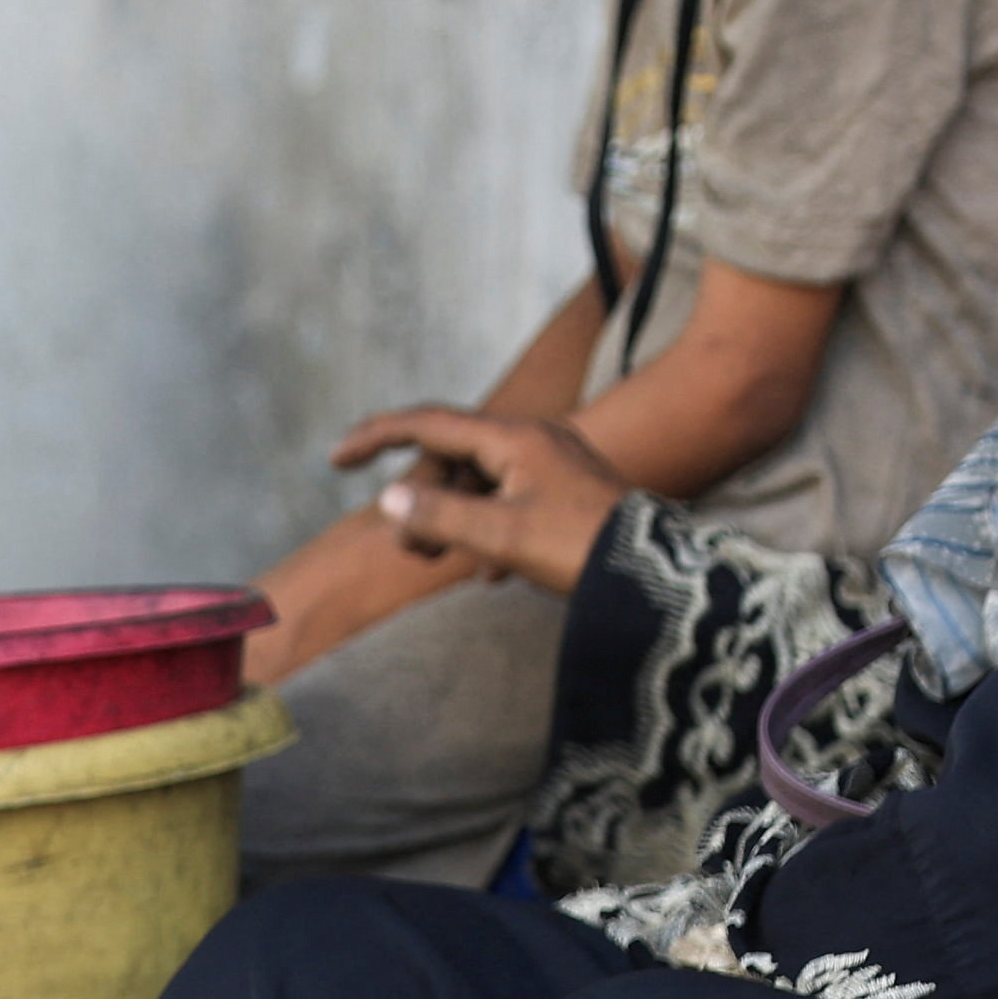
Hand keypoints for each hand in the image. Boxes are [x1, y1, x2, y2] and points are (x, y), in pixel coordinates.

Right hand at [335, 404, 629, 595]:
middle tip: (413, 556)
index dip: (377, 437)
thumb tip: (390, 502)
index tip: (335, 460)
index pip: (428, 423)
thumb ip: (441, 518)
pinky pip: (508, 502)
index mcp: (513, 439)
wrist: (662, 576)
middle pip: (452, 457)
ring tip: (444, 564)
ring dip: (451, 520)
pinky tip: (492, 573)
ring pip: (479, 483)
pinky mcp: (567, 494)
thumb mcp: (503, 537)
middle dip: (421, 501)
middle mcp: (533, 440)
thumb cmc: (585, 550)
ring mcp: (552, 465)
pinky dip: (487, 531)